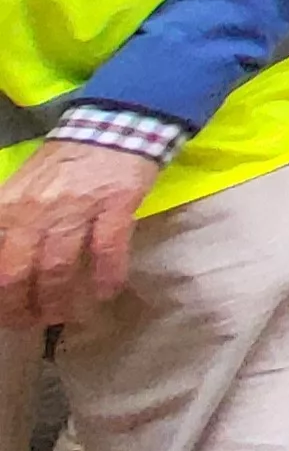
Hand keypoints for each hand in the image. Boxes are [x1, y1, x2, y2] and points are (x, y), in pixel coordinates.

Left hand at [0, 141, 162, 328]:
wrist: (111, 129)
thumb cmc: (63, 165)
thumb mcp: (20, 191)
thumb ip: (7, 225)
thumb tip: (5, 270)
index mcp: (7, 207)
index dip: (0, 295)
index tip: (6, 313)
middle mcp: (35, 210)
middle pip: (18, 272)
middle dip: (23, 307)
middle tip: (32, 321)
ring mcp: (76, 208)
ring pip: (59, 268)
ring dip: (61, 300)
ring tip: (65, 315)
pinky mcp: (115, 204)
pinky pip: (107, 250)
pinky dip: (107, 277)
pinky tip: (107, 292)